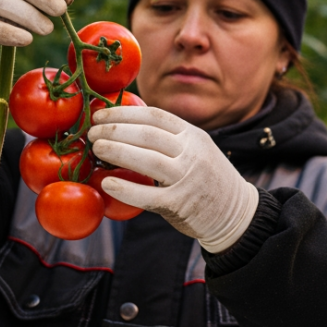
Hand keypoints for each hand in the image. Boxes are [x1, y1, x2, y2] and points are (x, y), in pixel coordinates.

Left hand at [88, 106, 259, 252]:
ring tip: (96, 149)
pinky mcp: (180, 204)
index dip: (124, 113)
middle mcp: (192, 153)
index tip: (100, 114)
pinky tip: (107, 183)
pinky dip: (126, 189)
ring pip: (147, 160)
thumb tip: (124, 125)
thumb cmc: (205, 177)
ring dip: (117, 152)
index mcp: (193, 135)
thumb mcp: (196, 148)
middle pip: (147, 135)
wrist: (235, 212)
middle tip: (92, 133)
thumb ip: (169, 138)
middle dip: (114, 131)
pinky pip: (148, 195)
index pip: (155, 116)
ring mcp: (187, 179)